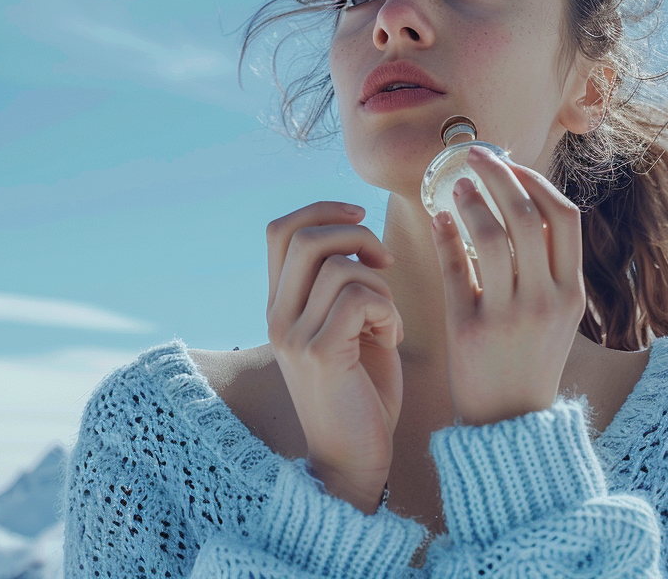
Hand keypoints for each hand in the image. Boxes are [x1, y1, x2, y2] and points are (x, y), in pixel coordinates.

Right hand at [265, 202, 402, 512]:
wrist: (355, 457)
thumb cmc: (361, 387)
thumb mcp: (345, 323)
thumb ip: (341, 281)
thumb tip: (358, 232)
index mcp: (281, 303)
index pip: (281, 230)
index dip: (322, 209)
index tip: (361, 215)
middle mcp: (277, 316)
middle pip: (306, 238)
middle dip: (357, 235)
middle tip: (384, 262)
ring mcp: (294, 336)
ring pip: (340, 268)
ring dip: (379, 285)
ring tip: (386, 319)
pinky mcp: (319, 355)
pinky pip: (357, 299)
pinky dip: (387, 310)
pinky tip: (390, 338)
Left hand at [431, 147, 585, 425]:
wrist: (510, 425)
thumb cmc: (530, 357)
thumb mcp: (554, 312)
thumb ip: (544, 263)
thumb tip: (517, 198)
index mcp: (572, 292)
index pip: (564, 216)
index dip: (536, 181)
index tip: (512, 163)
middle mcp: (546, 300)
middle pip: (526, 215)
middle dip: (499, 175)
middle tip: (474, 156)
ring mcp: (509, 316)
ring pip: (491, 236)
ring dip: (471, 201)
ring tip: (455, 186)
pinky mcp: (469, 329)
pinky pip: (455, 269)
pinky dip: (445, 237)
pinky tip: (437, 219)